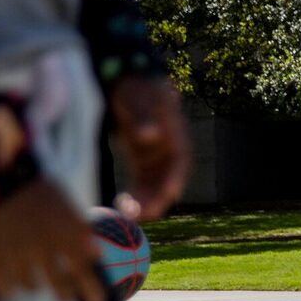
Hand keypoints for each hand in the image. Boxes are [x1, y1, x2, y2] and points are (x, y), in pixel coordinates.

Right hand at [0, 178, 103, 300]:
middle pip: (59, 283)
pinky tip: (9, 287)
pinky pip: (3, 286)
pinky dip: (7, 288)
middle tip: (65, 300)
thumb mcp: (63, 202)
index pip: (84, 270)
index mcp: (65, 232)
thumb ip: (79, 230)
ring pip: (30, 285)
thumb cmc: (34, 187)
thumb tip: (96, 255)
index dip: (91, 290)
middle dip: (65, 294)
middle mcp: (43, 246)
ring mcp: (16, 252)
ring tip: (34, 283)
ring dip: (33, 285)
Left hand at [110, 74, 188, 220]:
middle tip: (141, 215)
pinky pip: (140, 186)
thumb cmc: (135, 88)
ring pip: (154, 187)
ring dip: (144, 204)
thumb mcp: (140, 97)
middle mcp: (168, 151)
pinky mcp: (140, 163)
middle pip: (167, 180)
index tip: (167, 194)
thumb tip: (150, 134)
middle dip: (157, 199)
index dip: (175, 178)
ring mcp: (155, 159)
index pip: (179, 161)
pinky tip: (121, 208)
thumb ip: (145, 115)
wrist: (124, 83)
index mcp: (175, 134)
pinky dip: (134, 198)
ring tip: (127, 217)